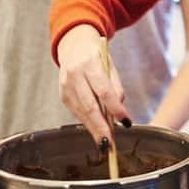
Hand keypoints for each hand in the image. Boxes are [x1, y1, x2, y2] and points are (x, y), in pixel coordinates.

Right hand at [57, 24, 128, 146]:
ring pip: (81, 112)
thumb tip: (119, 110)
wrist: (73, 45)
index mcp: (89, 64)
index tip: (126, 121)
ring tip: (105, 142)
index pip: (104, 90)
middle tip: (111, 143)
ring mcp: (66, 86)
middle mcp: (74, 75)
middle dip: (101, 127)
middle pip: (89, 106)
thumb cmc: (96, 56)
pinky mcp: (62, 94)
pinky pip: (76, 112)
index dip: (115, 108)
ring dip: (93, 129)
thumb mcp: (110, 65)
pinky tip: (95, 130)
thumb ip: (115, 87)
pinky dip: (87, 122)